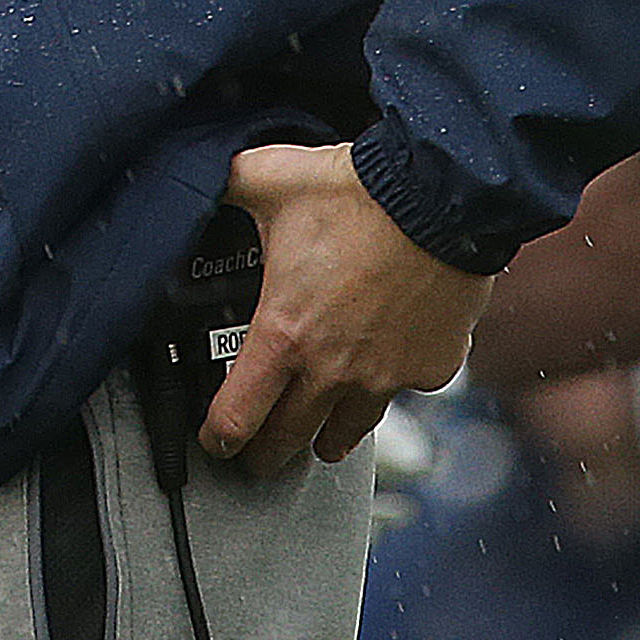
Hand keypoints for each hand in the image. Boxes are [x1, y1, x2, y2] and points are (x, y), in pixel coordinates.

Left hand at [204, 141, 491, 476]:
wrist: (439, 199)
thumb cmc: (354, 194)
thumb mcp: (265, 179)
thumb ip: (225, 186)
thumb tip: (200, 177)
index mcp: (284, 332)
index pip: (239, 413)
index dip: (219, 437)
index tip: (214, 443)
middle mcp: (332, 367)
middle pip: (290, 436)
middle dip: (267, 455)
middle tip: (256, 461)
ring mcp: (385, 375)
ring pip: (348, 429)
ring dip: (326, 438)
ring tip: (318, 443)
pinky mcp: (428, 369)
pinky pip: (400, 390)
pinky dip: (385, 388)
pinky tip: (377, 375)